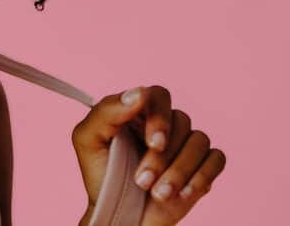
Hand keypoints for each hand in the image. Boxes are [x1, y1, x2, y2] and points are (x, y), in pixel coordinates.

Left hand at [71, 85, 225, 225]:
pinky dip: (202, 176)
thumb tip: (138, 92)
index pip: (158, 96)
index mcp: (137, 112)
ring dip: (179, 171)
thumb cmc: (101, 175)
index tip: (153, 143)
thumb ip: (107, 111)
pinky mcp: (201, 166)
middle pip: (181, 121)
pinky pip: (216, 159)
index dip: (160, 116)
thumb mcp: (88, 139)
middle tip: (142, 181)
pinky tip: (182, 193)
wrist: (119, 215)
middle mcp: (164, 124)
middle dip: (162, 157)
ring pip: (200, 140)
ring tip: (157, 193)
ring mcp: (184, 145)